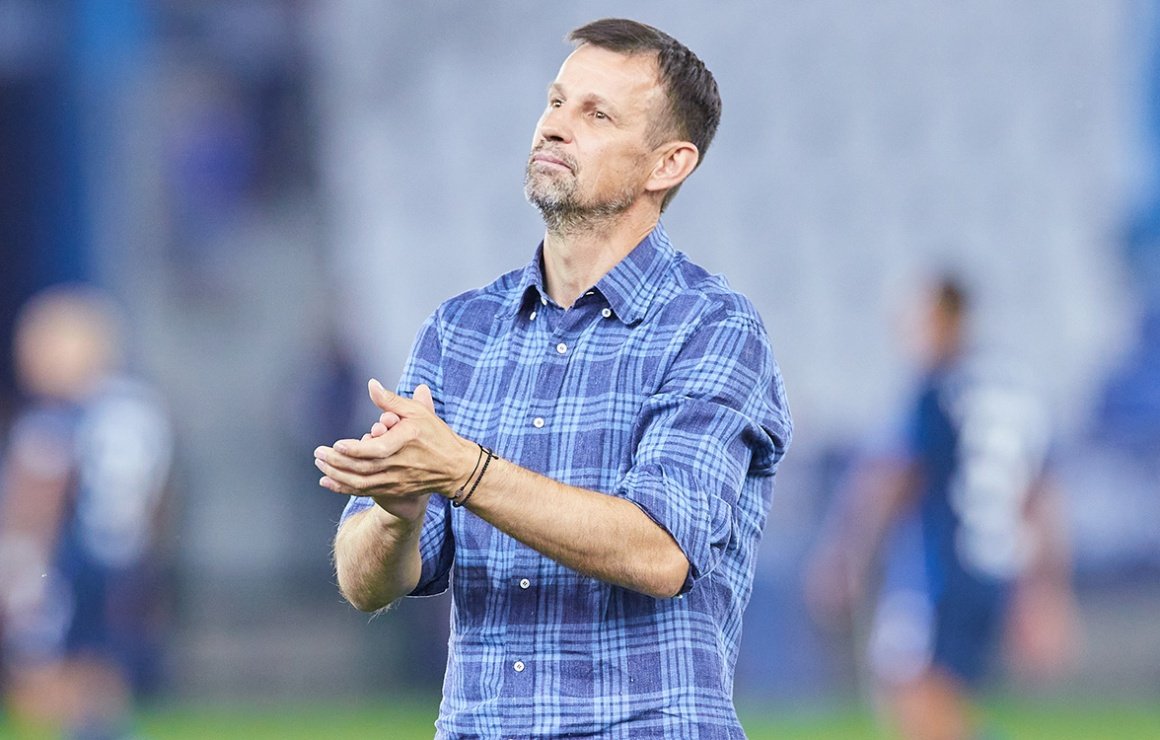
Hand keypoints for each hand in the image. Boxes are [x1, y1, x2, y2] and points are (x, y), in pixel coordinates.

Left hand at [315, 380, 476, 520]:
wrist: (454, 467)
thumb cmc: (436, 436)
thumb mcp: (417, 412)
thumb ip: (391, 400)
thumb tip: (371, 384)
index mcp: (405, 442)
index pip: (376, 449)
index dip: (355, 449)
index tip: (337, 444)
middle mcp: (399, 464)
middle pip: (362, 467)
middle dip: (337, 462)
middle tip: (318, 454)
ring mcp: (395, 480)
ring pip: (360, 482)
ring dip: (337, 475)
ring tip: (320, 466)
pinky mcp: (393, 490)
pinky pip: (364, 491)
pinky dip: (344, 488)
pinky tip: (328, 482)